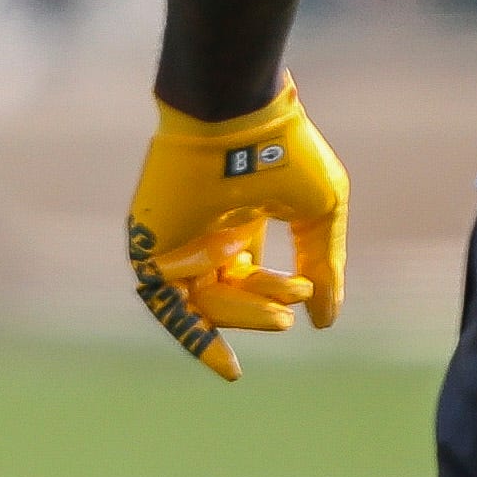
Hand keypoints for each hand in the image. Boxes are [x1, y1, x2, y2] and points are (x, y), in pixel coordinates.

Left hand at [126, 79, 347, 378]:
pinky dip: (193, 330)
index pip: (246, 274)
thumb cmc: (284, 152)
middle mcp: (204, 230)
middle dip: (262, 308)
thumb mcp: (318, 215)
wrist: (238, 116)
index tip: (300, 310)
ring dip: (244, 316)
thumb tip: (324, 321)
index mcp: (239, 216)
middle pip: (228, 292)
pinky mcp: (152, 244)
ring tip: (279, 317)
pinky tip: (227, 360)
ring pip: (204, 301)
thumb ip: (323, 267)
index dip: (270, 301)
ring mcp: (177, 237)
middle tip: (288, 313)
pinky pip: (167, 301)